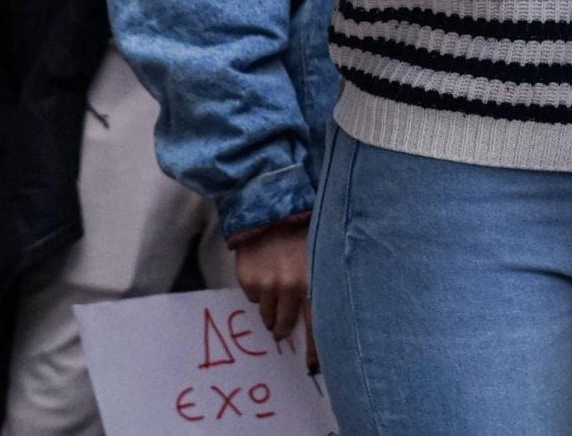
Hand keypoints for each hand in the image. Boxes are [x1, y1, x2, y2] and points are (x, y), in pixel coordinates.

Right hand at [229, 216, 312, 362]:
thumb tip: (322, 313)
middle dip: (285, 331)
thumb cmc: (301, 227)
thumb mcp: (320, 252)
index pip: (316, 325)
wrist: (269, 205)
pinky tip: (264, 276)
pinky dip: (259, 293)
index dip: (314, 348)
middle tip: (283, 334)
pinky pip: (253, 299)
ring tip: (274, 297)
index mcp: (314, 280)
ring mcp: (268, 284)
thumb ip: (320, 281)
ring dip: (272, 313)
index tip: (313, 365)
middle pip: (287, 324)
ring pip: (268, 315)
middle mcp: (291, 286)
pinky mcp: (249, 280)